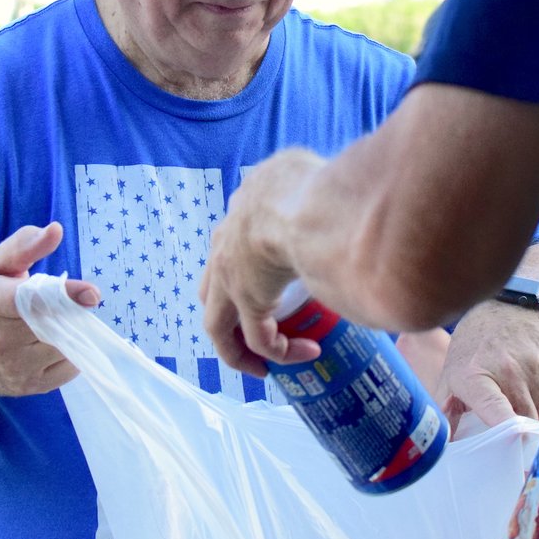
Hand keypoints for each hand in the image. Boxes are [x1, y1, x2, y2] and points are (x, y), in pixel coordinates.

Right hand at [0, 223, 92, 397]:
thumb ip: (23, 246)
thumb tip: (56, 230)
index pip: (30, 301)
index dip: (64, 295)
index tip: (92, 294)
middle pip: (54, 323)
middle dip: (70, 310)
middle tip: (75, 301)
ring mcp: (13, 368)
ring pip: (64, 346)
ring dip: (71, 330)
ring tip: (58, 320)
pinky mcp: (29, 387)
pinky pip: (69, 368)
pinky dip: (71, 352)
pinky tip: (54, 341)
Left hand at [201, 149, 326, 375]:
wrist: (306, 206)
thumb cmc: (311, 185)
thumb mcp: (301, 173)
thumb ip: (303, 180)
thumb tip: (327, 188)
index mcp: (238, 213)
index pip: (228, 245)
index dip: (245, 268)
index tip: (276, 282)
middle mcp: (224, 246)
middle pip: (211, 289)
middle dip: (228, 313)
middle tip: (255, 330)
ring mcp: (230, 277)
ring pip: (219, 324)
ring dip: (239, 348)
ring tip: (265, 366)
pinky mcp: (248, 303)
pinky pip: (259, 340)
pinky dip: (280, 352)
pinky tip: (307, 352)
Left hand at [435, 300, 538, 436]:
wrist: (506, 309)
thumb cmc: (475, 349)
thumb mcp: (451, 377)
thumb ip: (446, 415)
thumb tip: (442, 449)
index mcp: (476, 377)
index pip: (495, 410)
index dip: (505, 430)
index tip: (513, 446)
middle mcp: (509, 369)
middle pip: (527, 421)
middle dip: (524, 437)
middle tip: (519, 446)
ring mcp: (537, 365)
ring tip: (530, 422)